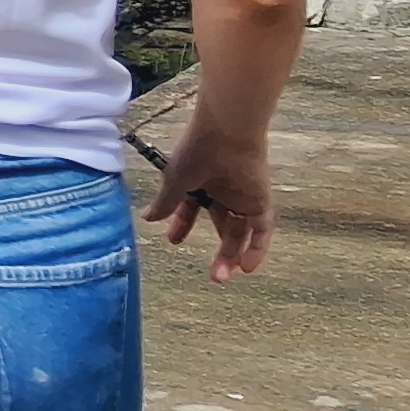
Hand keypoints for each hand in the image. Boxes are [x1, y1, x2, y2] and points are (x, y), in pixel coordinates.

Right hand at [143, 115, 274, 281]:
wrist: (226, 134)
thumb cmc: (196, 151)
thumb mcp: (175, 181)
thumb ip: (166, 202)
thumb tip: (148, 219)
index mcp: (199, 183)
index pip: (192, 209)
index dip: (182, 225)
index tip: (173, 241)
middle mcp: (223, 192)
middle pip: (222, 228)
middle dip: (218, 253)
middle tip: (214, 276)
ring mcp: (243, 198)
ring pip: (241, 233)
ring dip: (234, 256)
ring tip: (223, 276)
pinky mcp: (260, 202)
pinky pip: (261, 231)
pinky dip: (257, 249)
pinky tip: (247, 267)